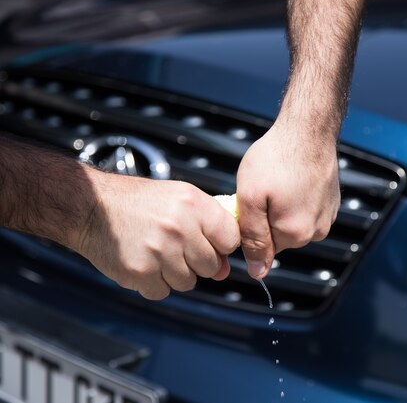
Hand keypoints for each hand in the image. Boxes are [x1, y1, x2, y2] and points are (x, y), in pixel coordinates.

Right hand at [77, 171, 239, 299]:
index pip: (231, 239)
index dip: (221, 245)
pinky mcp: (140, 272)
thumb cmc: (139, 202)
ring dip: (175, 274)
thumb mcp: (180, 198)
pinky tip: (144, 262)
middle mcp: (179, 227)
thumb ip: (208, 229)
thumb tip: (223, 270)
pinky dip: (154, 283)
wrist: (93, 207)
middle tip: (176, 247)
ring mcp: (159, 251)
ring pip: (188, 282)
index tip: (209, 242)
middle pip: (211, 266)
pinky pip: (162, 292)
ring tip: (157, 252)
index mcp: (194, 204)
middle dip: (197, 262)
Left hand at [236, 119, 340, 278]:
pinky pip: (307, 211)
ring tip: (280, 181)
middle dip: (267, 218)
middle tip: (263, 189)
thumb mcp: (250, 197)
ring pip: (293, 224)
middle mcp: (316, 232)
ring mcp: (327, 217)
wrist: (309, 129)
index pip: (263, 250)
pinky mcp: (332, 203)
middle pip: (279, 237)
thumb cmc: (276, 158)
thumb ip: (252, 238)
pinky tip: (294, 179)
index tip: (252, 203)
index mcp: (295, 234)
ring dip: (283, 208)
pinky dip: (298, 199)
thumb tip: (258, 273)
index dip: (251, 227)